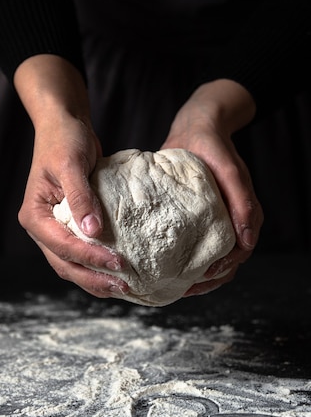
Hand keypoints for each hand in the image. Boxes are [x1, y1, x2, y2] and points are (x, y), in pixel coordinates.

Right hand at [14, 55, 128, 297]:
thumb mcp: (71, 164)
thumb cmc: (64, 140)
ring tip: (123, 287)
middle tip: (124, 286)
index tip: (118, 263)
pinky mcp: (69, 227)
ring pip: (72, 265)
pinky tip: (116, 273)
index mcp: (34, 215)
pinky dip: (96, 266)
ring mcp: (54, 230)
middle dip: (93, 278)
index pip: (62, 246)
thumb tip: (92, 232)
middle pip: (65, 264)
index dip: (90, 258)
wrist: (65, 126)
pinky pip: (81, 254)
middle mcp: (41, 228)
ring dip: (95, 278)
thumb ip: (80, 198)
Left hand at [162, 79, 263, 296]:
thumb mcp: (229, 171)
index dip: (223, 269)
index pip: (239, 253)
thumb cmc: (213, 147)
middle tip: (184, 289)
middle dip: (208, 279)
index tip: (202, 277)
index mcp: (243, 213)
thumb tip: (246, 242)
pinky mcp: (199, 217)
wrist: (197, 128)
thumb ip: (242, 201)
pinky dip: (188, 258)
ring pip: (213, 257)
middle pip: (226, 262)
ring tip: (178, 285)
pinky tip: (170, 266)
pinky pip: (198, 243)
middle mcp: (231, 219)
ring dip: (199, 274)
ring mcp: (216, 219)